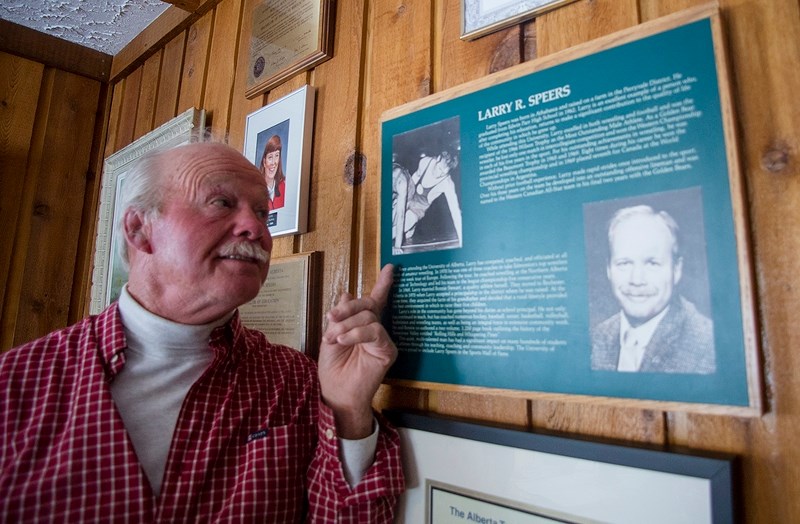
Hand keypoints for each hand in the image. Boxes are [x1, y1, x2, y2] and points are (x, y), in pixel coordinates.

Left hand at [318, 265, 397, 438]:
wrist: (337, 394)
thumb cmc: (333, 369)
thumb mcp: (330, 336)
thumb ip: (340, 317)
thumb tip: (346, 294)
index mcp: (362, 325)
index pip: (374, 302)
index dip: (383, 285)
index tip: (391, 268)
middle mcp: (375, 330)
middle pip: (367, 305)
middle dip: (348, 308)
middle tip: (331, 319)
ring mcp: (383, 340)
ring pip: (368, 317)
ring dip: (346, 325)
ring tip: (333, 338)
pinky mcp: (387, 350)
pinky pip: (374, 332)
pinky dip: (356, 334)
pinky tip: (343, 341)